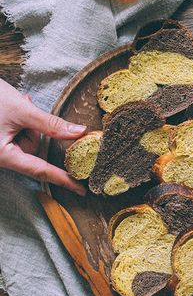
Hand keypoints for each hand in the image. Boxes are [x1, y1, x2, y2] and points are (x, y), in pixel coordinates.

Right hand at [0, 79, 86, 194]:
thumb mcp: (21, 109)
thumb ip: (51, 124)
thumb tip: (79, 132)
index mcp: (3, 155)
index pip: (40, 170)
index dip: (62, 179)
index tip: (81, 190)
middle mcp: (0, 156)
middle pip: (33, 150)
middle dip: (34, 129)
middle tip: (25, 107)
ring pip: (26, 140)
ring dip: (26, 122)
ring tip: (14, 105)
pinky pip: (17, 135)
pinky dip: (20, 122)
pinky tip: (12, 107)